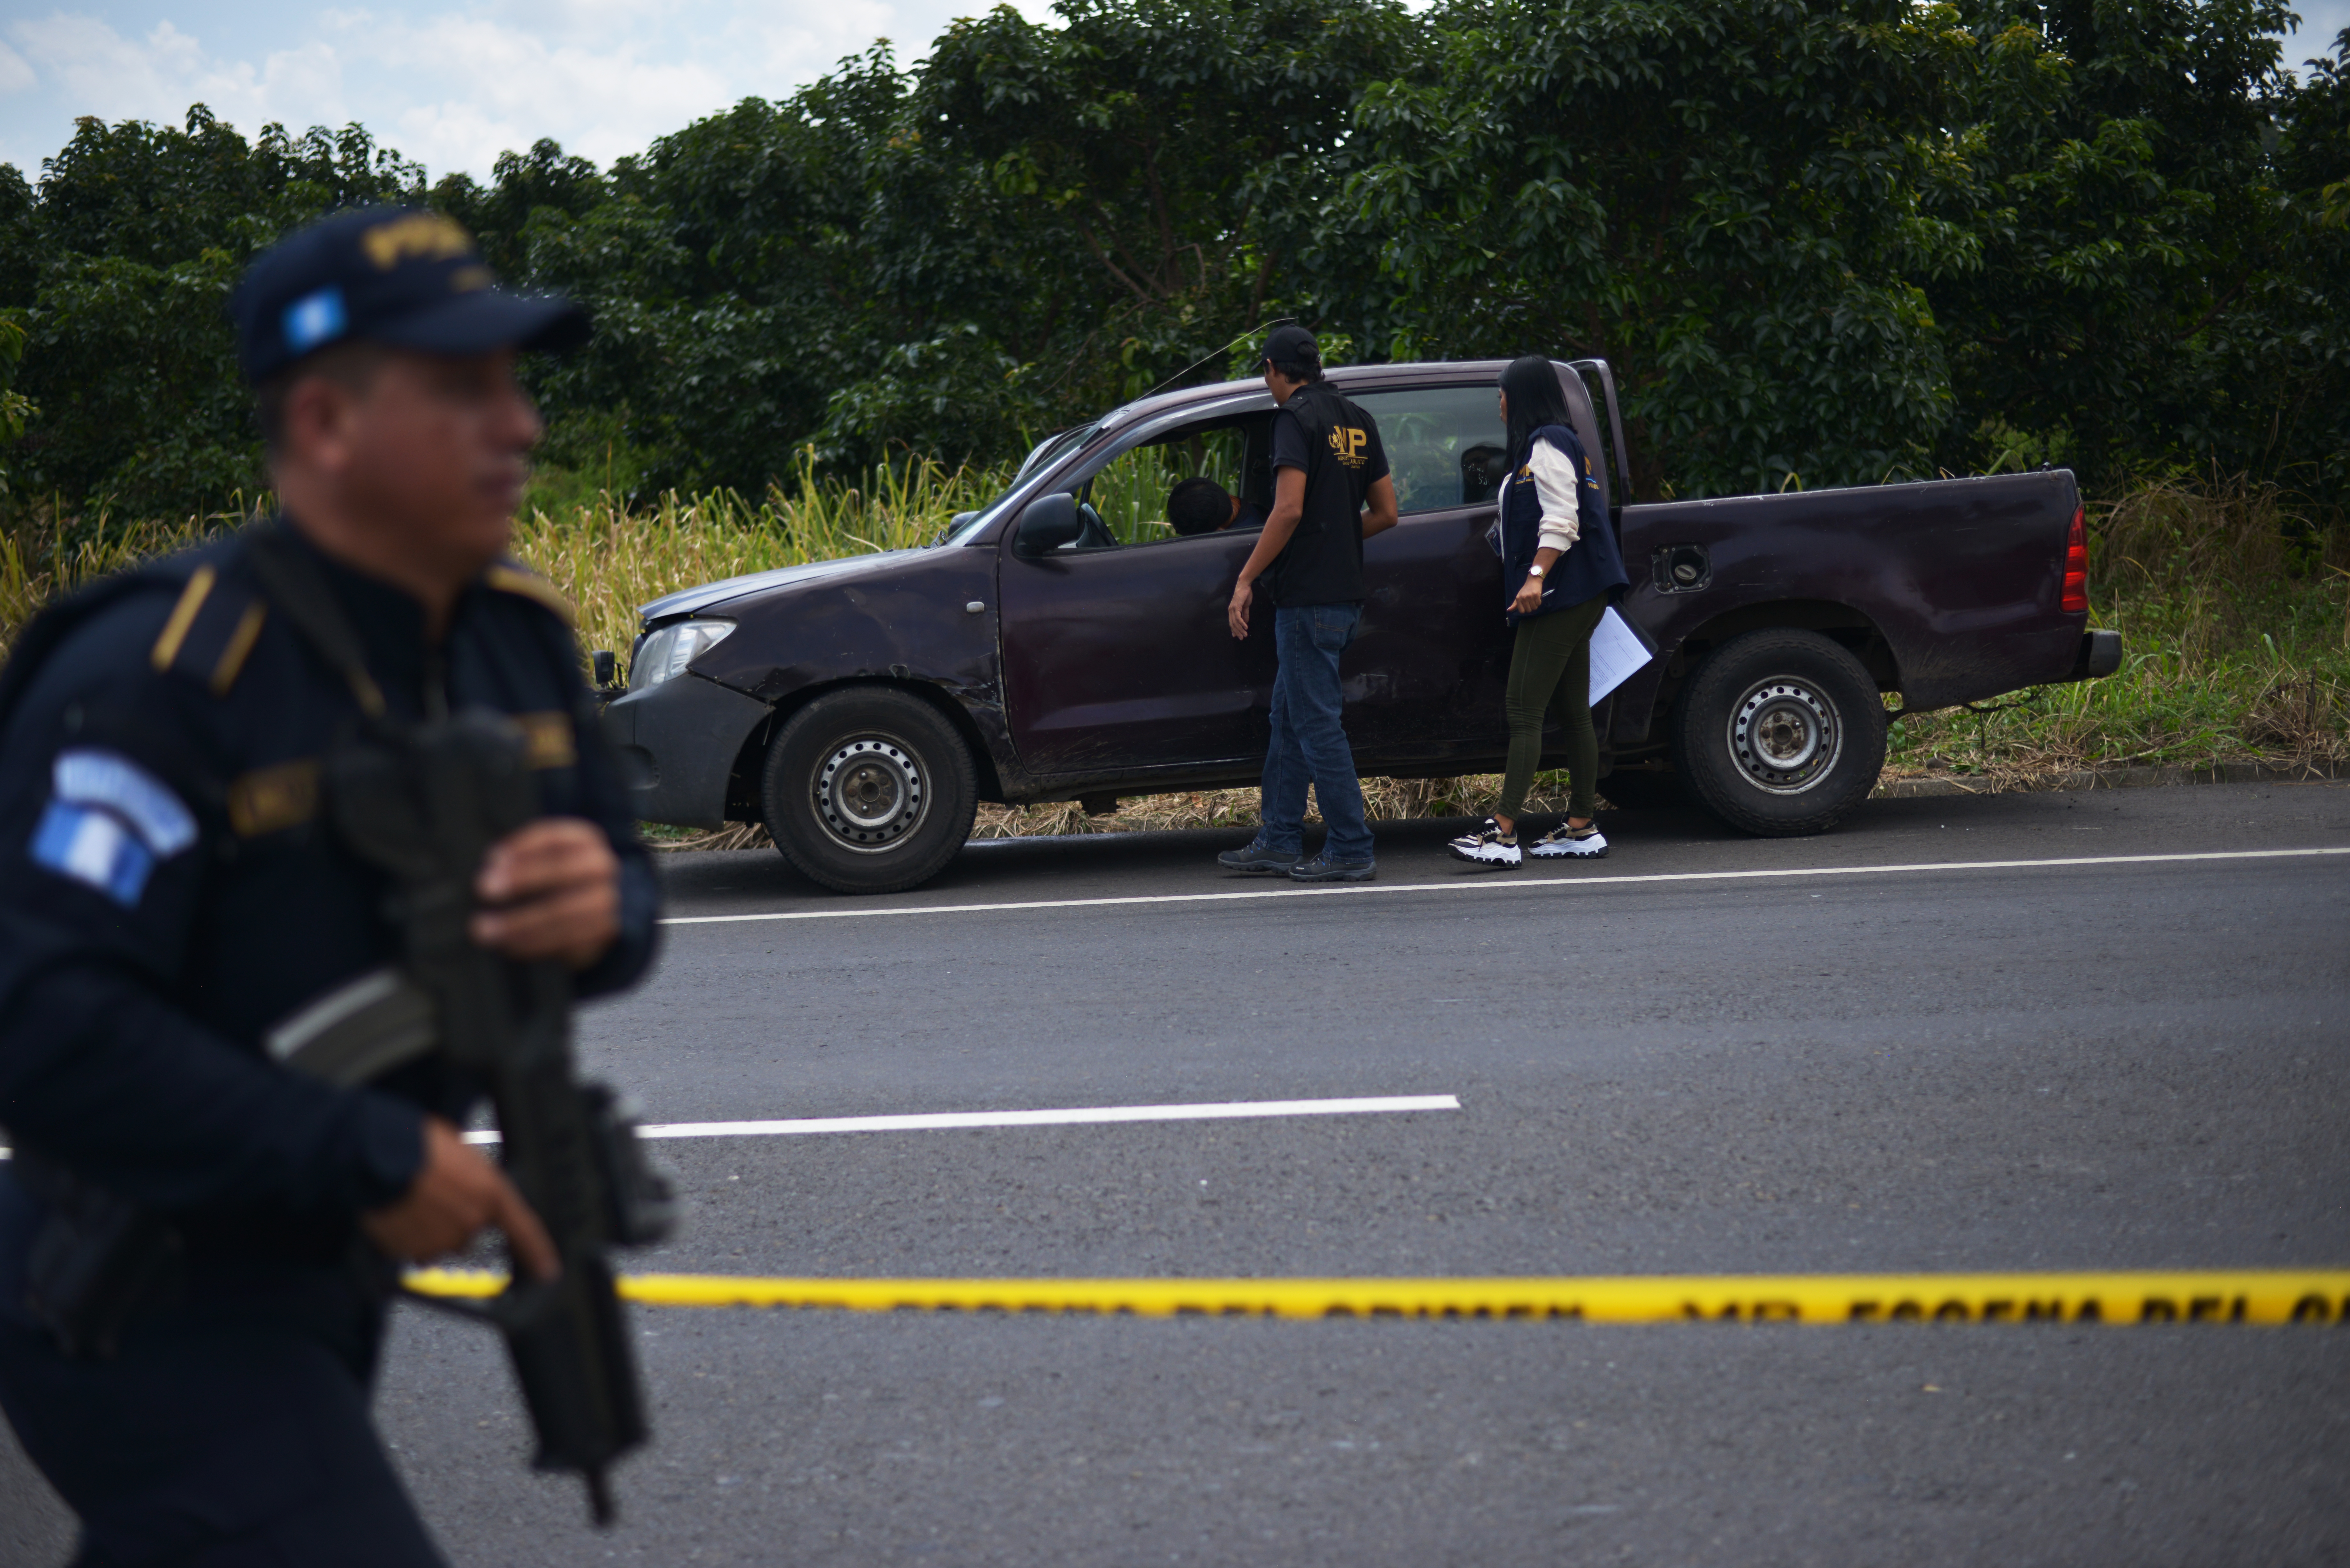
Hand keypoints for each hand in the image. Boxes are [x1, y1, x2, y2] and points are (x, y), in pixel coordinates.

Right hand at [362, 1117, 559, 1278]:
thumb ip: (478, 1182)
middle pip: (471, 1232)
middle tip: (436, 1194)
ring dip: (431, 1226)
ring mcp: (442, 1240)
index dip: (538, 1253)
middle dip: (456, 1218)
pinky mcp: (414, 1252)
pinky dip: (410, 1234)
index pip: (525, 1230)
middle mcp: (472, 1223)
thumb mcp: (464, 1155)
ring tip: (414, 1198)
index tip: (547, 1270)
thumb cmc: (419, 1145)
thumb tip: (475, 1191)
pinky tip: (402, 1210)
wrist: (379, 1156)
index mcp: (491, 1194)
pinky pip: (416, 1248)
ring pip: (442, 1241)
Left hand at [471, 818, 619, 969]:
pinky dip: (536, 945)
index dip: (521, 849)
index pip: (554, 839)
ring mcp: (610, 902)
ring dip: (521, 923)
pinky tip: (509, 946)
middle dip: (523, 879)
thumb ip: (522, 858)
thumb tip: (493, 865)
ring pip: (566, 912)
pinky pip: (570, 943)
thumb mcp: (547, 858)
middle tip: (483, 889)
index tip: (490, 861)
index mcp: (586, 842)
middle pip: (563, 870)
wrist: (609, 908)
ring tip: (486, 931)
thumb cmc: (562, 880)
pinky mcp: (607, 935)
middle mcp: (602, 868)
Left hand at [1228, 576, 1255, 639]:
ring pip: (1235, 622)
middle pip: (1233, 624)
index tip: (1237, 636)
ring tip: (1245, 634)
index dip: (1234, 630)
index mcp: (1232, 611)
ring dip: (1240, 629)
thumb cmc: (1245, 595)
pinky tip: (1245, 627)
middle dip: (1237, 632)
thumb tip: (1245, 622)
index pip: (1232, 622)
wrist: (1244, 586)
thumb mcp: (1246, 606)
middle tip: (1242, 638)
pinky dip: (1241, 623)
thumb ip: (1245, 614)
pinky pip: (1238, 617)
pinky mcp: (1236, 607)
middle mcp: (1230, 611)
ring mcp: (1232, 609)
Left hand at [1510, 575, 1544, 613]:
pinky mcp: (1536, 595)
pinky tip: (1537, 598)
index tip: (1526, 606)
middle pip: (1528, 610)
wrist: (1533, 580)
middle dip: (1531, 608)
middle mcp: (1523, 598)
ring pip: (1534, 608)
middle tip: (1531, 602)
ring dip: (1535, 605)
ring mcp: (1530, 596)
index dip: (1525, 610)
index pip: (1521, 611)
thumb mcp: (1519, 596)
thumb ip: (1514, 604)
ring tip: (1534, 599)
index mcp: (1518, 598)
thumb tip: (1509, 610)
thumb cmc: (1526, 589)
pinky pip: (1539, 603)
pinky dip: (1539, 602)